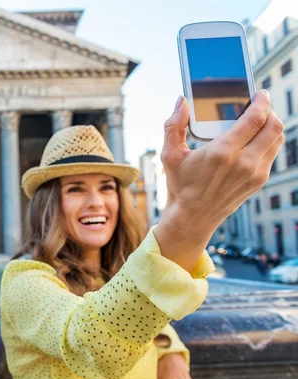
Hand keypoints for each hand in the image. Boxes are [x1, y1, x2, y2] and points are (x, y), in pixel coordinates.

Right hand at [155, 91, 283, 270]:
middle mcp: (244, 163)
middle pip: (273, 126)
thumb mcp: (170, 155)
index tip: (260, 93)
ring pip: (277, 139)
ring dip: (272, 124)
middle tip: (260, 103)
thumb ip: (173, 126)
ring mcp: (255, 173)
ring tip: (259, 118)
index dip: (262, 101)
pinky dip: (268, 140)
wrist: (193, 217)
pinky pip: (272, 153)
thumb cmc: (180, 185)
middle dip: (270, 110)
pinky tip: (255, 137)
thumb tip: (181, 102)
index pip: (255, 118)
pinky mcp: (259, 181)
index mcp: (222, 153)